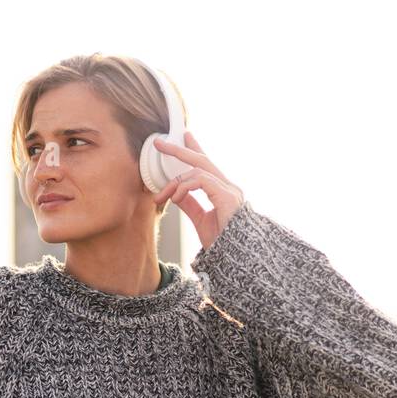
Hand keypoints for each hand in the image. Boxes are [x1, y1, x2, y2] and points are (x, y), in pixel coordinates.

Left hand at [151, 130, 244, 250]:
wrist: (235, 259)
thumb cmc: (223, 243)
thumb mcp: (200, 220)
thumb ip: (190, 204)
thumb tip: (176, 193)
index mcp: (223, 191)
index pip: (207, 165)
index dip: (194, 150)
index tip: (183, 138)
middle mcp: (229, 187)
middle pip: (203, 160)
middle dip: (181, 149)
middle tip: (160, 144)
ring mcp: (230, 190)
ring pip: (197, 170)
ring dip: (175, 182)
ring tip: (162, 195)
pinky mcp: (227, 196)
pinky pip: (200, 180)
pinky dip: (184, 187)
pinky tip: (175, 197)